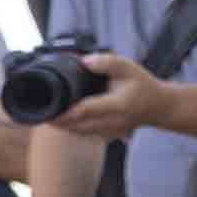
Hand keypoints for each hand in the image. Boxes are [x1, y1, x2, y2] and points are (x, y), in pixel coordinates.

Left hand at [50, 53, 167, 139]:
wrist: (158, 106)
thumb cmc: (142, 86)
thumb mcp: (128, 67)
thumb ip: (107, 62)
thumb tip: (84, 61)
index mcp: (117, 106)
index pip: (85, 110)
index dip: (64, 111)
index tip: (46, 109)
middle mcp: (111, 123)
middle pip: (75, 125)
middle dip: (55, 119)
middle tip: (38, 109)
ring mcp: (108, 132)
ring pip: (76, 131)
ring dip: (60, 124)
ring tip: (45, 111)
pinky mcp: (105, 136)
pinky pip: (81, 133)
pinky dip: (69, 126)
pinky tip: (59, 116)